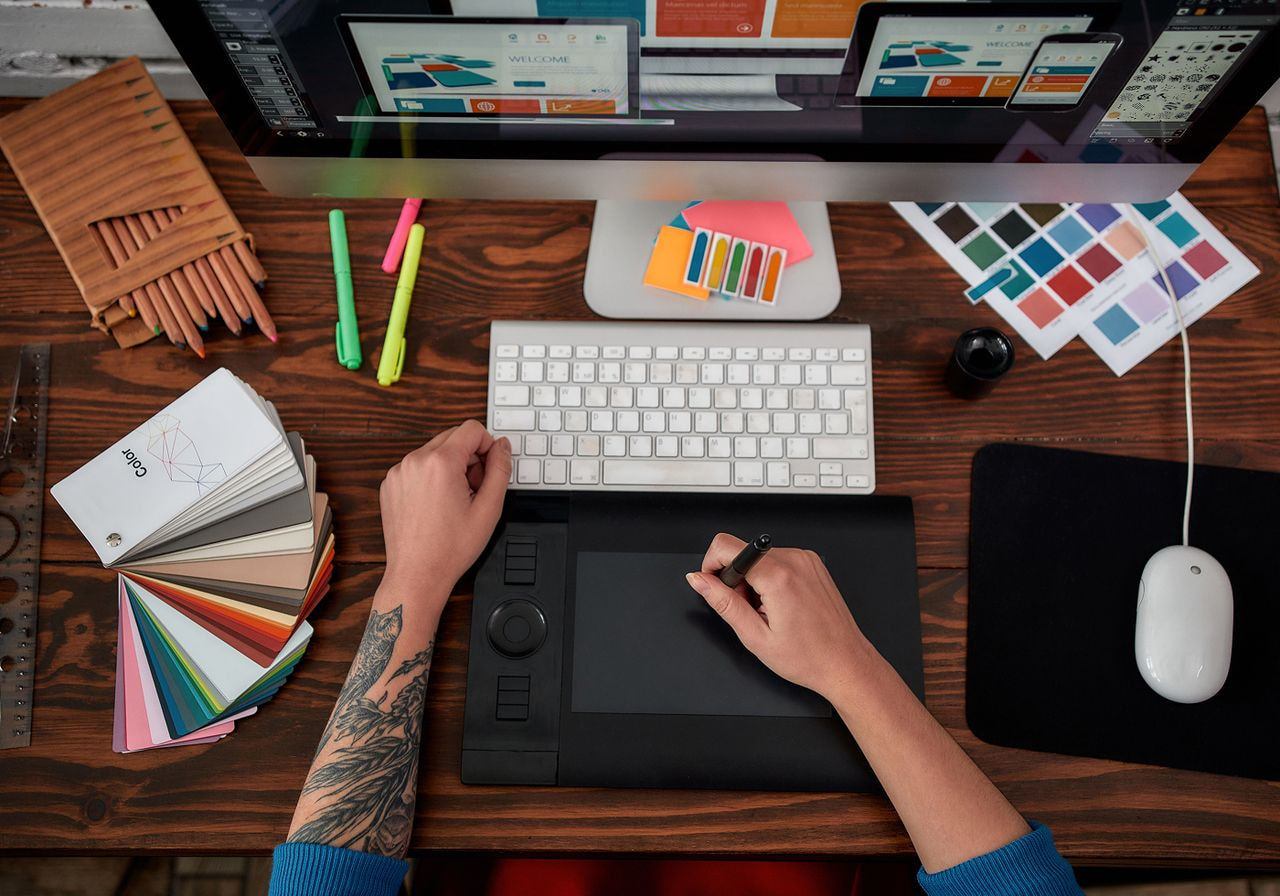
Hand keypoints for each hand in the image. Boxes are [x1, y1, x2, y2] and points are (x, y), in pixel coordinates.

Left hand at [379, 420, 510, 605]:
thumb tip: (502, 447)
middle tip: (474, 489)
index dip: (487, 446)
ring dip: (449, 467)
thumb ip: (500, 469)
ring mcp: (398, 472)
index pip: (471, 429)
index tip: (488, 468)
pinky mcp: (390, 484)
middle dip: (469, 457)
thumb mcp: (489, 508)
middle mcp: (415, 461)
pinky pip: (416, 467)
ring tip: (454, 500)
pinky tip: (436, 505)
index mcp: (440, 462)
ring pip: (434, 452)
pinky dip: (430, 477)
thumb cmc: (450, 548)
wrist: (417, 574)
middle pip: (452, 438)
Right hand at [686, 533, 873, 700]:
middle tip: (752, 611)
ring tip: (770, 611)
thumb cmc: (808, 657)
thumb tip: (698, 580)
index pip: (726, 546)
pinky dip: (771, 579)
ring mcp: (806, 559)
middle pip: (742, 552)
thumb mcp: (754, 636)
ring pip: (759, 557)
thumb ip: (722, 602)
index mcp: (778, 577)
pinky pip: (778, 560)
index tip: (718, 587)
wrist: (845, 662)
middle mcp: (795, 560)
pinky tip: (782, 604)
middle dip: (737, 580)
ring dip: (755, 581)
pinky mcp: (812, 562)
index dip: (713, 566)